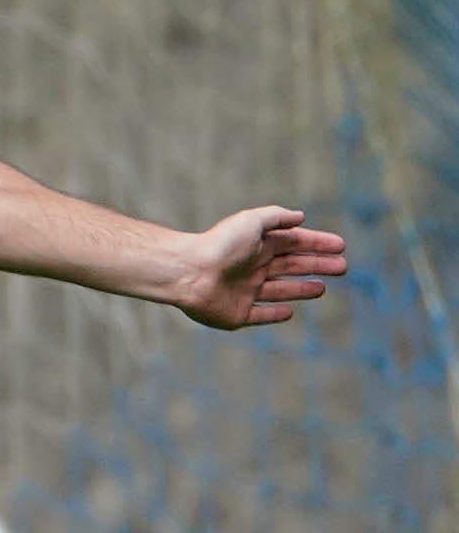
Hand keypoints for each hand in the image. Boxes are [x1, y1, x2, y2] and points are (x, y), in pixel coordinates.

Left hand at [179, 206, 346, 329]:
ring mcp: (245, 292)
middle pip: (292, 266)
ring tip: (322, 288)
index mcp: (257, 245)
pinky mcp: (237, 314)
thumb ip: (277, 218)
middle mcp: (252, 267)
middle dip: (317, 265)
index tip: (340, 246)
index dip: (317, 244)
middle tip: (342, 267)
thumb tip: (300, 217)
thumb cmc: (220, 244)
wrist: (189, 272)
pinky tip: (290, 311)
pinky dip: (275, 314)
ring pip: (280, 290)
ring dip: (302, 288)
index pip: (294, 243)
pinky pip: (260, 315)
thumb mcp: (252, 221)